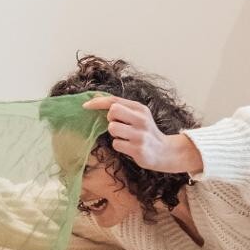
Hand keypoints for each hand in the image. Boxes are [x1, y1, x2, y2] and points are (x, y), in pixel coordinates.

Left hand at [82, 95, 201, 174]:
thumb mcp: (138, 116)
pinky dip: (118, 146)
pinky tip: (128, 147)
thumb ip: (121, 108)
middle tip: (117, 125)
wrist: (164, 151)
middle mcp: (141, 119)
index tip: (85, 105)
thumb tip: (97, 97)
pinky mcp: (138, 149)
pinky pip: (116, 144)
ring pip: (112, 128)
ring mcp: (140, 134)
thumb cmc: (146, 132)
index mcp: (140, 108)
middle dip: (109, 118)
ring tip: (124, 137)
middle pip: (113, 111)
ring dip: (114, 134)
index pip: (114, 100)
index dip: (98, 102)